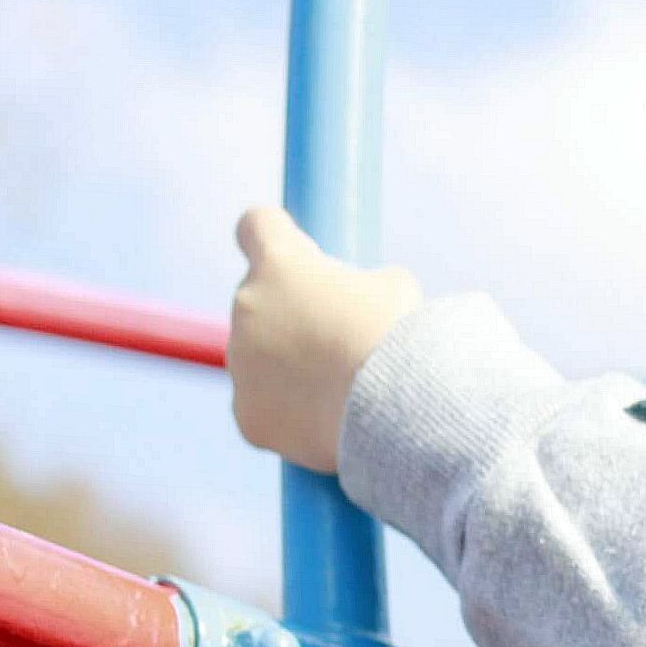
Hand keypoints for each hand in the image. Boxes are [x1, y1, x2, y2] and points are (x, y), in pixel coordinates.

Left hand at [227, 205, 423, 474]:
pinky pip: (263, 408)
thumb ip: (359, 285)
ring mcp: (241, 365)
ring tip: (342, 388)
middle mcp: (247, 307)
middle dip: (291, 316)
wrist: (402, 409)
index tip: (298, 256)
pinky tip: (327, 420)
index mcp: (279, 264)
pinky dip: (289, 413)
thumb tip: (357, 300)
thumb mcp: (395, 288)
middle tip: (340, 340)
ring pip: (259, 359)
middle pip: (259, 302)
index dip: (277, 238)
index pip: (256, 226)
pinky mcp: (247, 416)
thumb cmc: (404, 339)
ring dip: (290, 366)